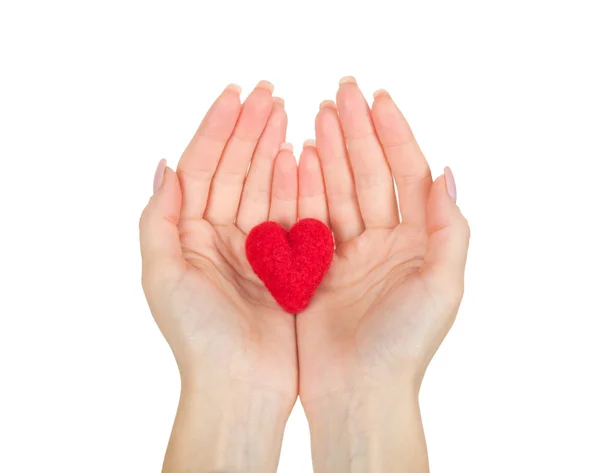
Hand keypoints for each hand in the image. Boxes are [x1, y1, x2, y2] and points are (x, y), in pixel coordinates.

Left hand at [139, 82, 298, 471]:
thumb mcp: (161, 275)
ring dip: (273, 149)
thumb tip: (163, 164)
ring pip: (264, 186)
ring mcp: (256, 247)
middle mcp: (221, 235)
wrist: (242, 386)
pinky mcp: (286, 262)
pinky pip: (291, 214)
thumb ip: (159, 218)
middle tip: (269, 92)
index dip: (216, 129)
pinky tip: (302, 156)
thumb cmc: (197, 336)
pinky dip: (296, 184)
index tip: (235, 94)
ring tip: (286, 114)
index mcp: (189, 234)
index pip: (202, 168)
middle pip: (235, 169)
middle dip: (249, 129)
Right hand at [296, 77, 469, 471]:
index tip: (377, 98)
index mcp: (417, 241)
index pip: (406, 174)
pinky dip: (303, 187)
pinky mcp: (316, 267)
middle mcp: (384, 241)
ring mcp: (348, 252)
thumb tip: (448, 172)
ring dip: (328, 152)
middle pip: (370, 174)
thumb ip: (451, 228)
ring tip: (316, 115)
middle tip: (340, 92)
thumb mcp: (442, 285)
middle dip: (356, 132)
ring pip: (337, 190)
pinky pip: (309, 217)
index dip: (394, 134)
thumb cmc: (404, 344)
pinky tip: (295, 158)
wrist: (357, 392)